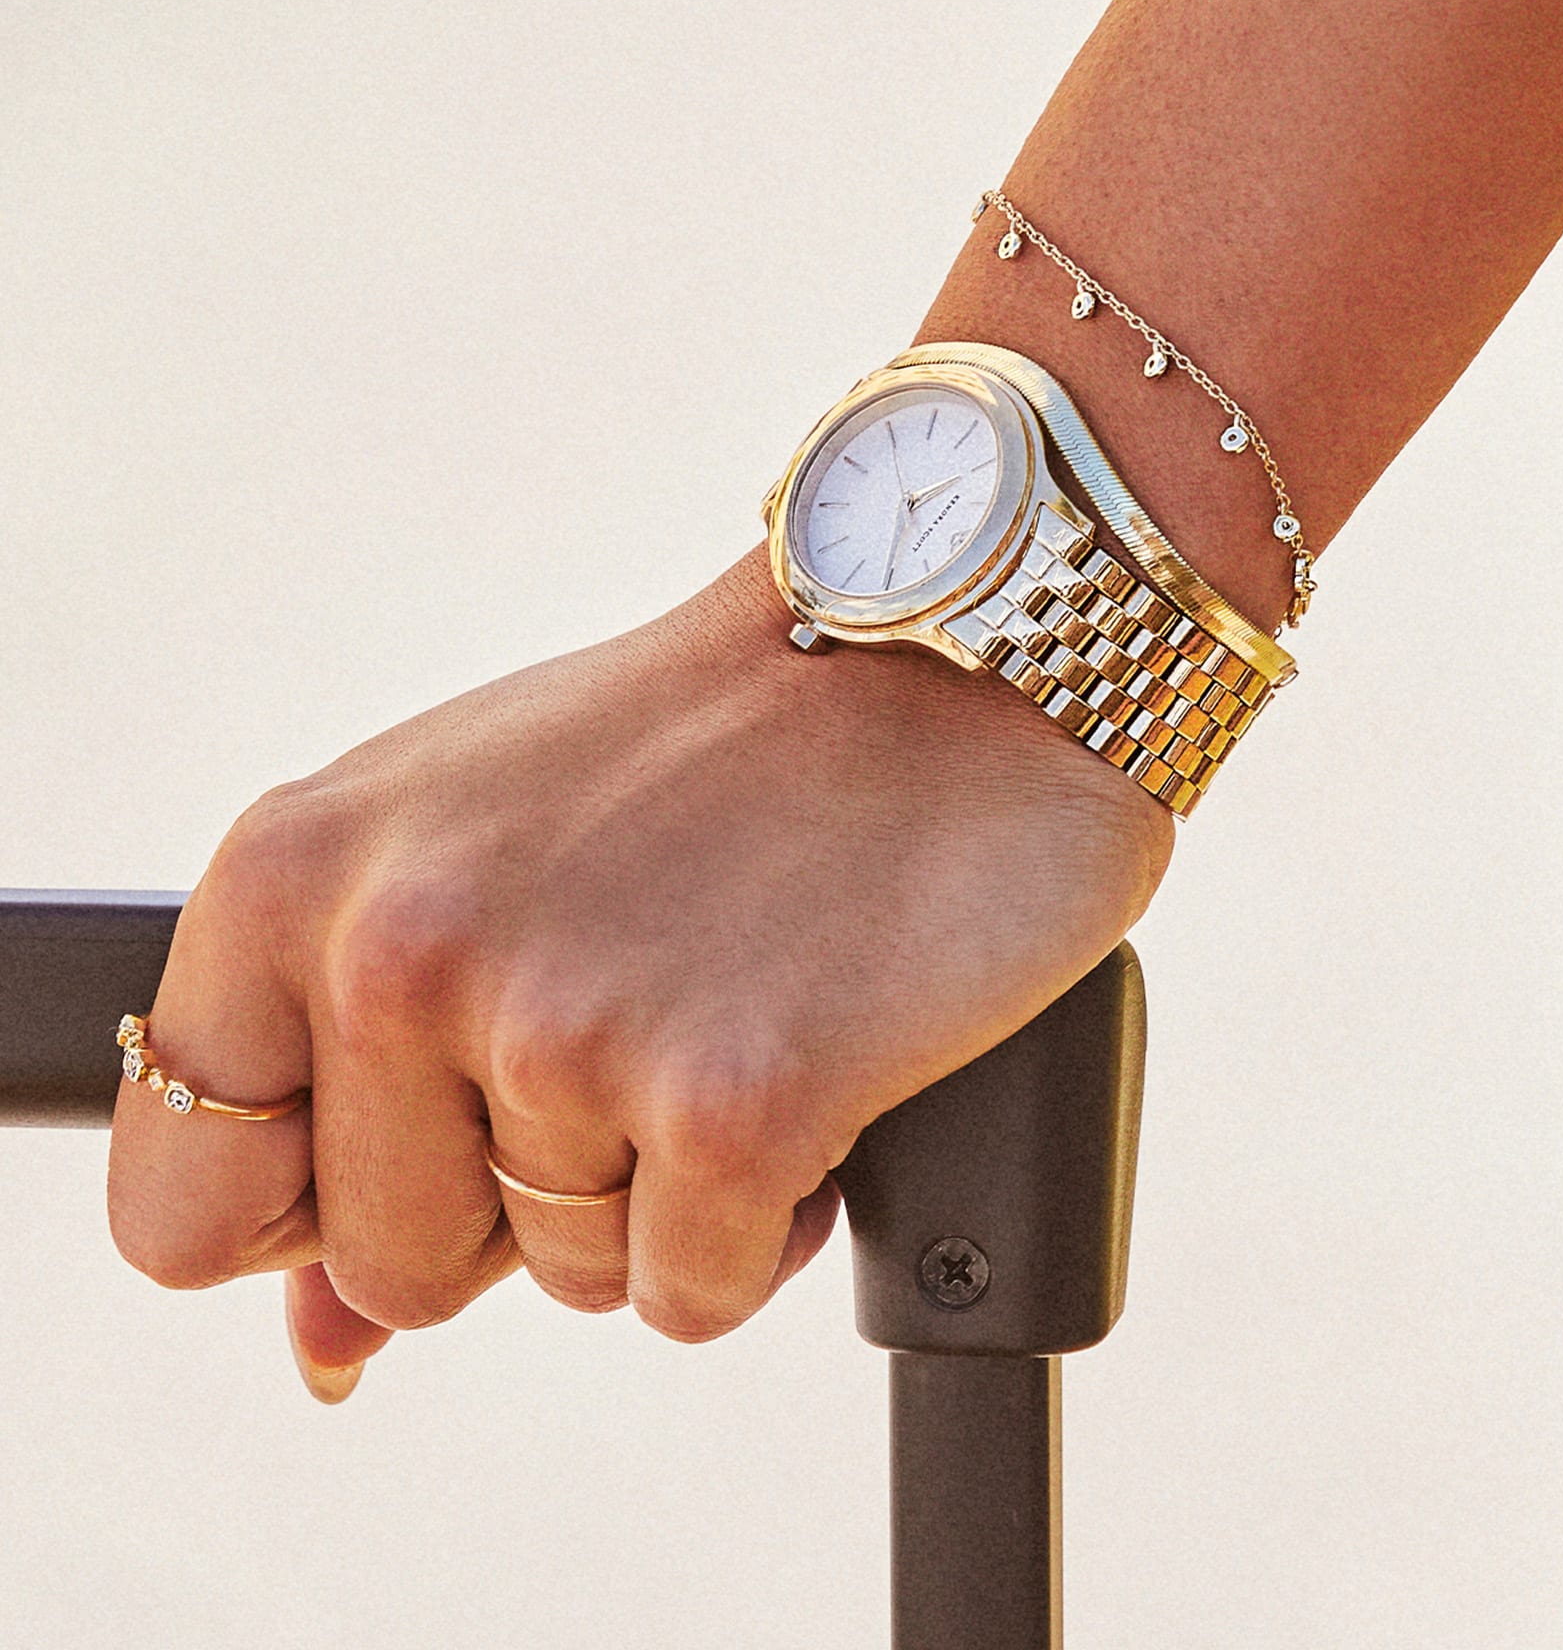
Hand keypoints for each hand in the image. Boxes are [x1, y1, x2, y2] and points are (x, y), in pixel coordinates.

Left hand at [107, 546, 1173, 1398]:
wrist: (946, 658)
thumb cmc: (700, 753)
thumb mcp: (470, 849)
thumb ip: (353, 1078)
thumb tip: (317, 1341)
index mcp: (293, 877)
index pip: (178, 1204)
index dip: (304, 1212)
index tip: (422, 1147)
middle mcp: (401, 952)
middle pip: (387, 1269)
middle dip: (513, 1196)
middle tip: (628, 1019)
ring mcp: (566, 1030)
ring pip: (562, 1283)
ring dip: (653, 1190)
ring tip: (724, 1004)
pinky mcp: (732, 1104)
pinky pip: (692, 1301)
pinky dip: (761, 1223)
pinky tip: (805, 1061)